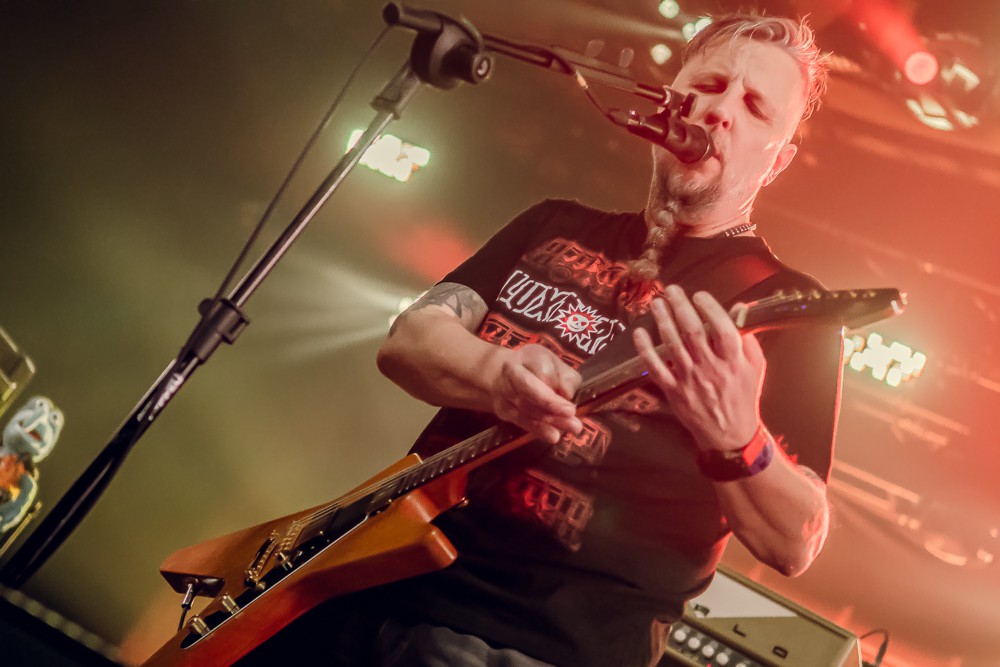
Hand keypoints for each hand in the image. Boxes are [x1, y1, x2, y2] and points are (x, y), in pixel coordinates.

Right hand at [487, 344, 582, 443]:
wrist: (504, 376)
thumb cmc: (538, 369)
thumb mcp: (556, 366)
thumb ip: (566, 377)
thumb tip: (567, 394)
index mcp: (527, 356)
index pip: (541, 370)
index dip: (556, 385)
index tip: (571, 400)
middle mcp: (511, 371)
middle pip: (529, 388)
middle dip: (550, 403)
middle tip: (571, 415)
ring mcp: (504, 391)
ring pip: (525, 407)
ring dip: (548, 420)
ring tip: (570, 428)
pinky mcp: (503, 409)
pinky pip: (521, 420)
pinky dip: (537, 429)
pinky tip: (551, 436)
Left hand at [632, 285, 763, 450]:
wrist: (729, 434)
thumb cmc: (743, 396)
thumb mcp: (755, 366)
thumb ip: (747, 338)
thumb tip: (740, 308)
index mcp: (733, 361)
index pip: (722, 329)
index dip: (710, 309)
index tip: (699, 296)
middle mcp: (710, 368)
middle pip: (692, 332)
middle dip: (680, 307)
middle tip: (671, 290)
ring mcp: (690, 379)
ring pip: (673, 345)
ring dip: (663, 321)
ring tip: (657, 303)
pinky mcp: (674, 391)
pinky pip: (656, 368)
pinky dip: (645, 350)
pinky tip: (639, 333)